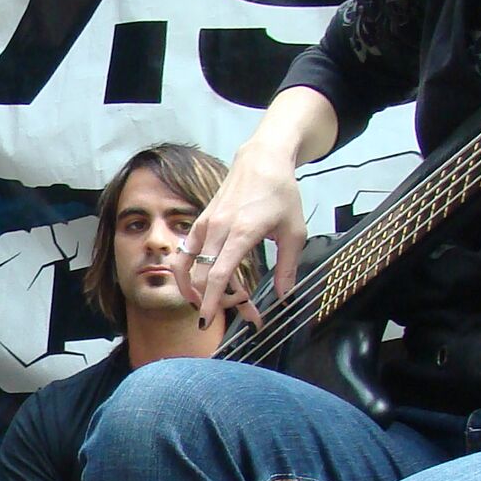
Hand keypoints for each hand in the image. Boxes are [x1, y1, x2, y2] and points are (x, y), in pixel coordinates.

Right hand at [176, 119, 311, 327]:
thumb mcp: (294, 231)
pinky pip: (186, 252)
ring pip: (186, 266)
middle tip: (242, 310)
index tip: (208, 320)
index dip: (212, 300)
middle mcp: (218, 229)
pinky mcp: (201, 222)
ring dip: (192, 289)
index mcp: (241, 232)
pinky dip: (188, 272)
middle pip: (201, 276)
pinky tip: (199, 282)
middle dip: (215, 300)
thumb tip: (283, 295)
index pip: (217, 274)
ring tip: (205, 302)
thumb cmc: (281, 192)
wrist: (262, 160)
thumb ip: (287, 266)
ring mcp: (205, 224)